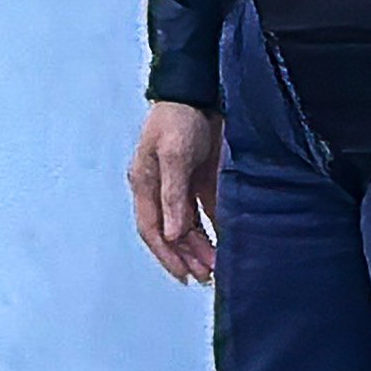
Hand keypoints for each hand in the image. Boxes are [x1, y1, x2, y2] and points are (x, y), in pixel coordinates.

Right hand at [130, 102, 223, 283]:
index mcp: (145, 182)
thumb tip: (173, 234)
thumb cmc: (180, 119)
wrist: (200, 92)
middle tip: (207, 277)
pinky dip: (212, 230)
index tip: (184, 276)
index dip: (166, 255)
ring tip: (217, 268)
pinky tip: (225, 244)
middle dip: (186, 256)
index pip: (152, 228)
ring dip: (200, 247)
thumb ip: (173, 195)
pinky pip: (204, 213)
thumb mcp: (174, 155)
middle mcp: (160, 188)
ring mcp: (181, 185)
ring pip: (187, 226)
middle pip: (170, 231)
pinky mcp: (201, 180)